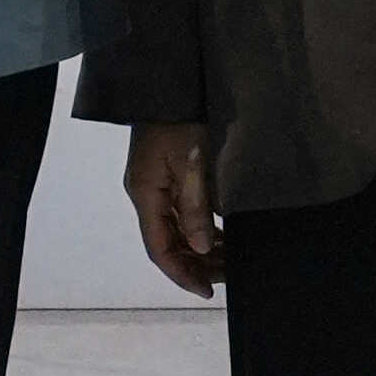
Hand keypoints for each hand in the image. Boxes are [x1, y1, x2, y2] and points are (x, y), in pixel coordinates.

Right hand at [123, 117, 220, 296]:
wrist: (169, 84)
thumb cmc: (181, 122)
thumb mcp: (192, 163)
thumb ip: (195, 206)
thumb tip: (200, 247)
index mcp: (145, 194)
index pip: (159, 248)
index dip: (182, 273)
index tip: (208, 291)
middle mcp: (146, 194)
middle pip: (167, 243)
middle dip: (195, 264)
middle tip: (228, 276)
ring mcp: (154, 186)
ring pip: (175, 231)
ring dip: (199, 249)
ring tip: (229, 260)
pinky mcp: (166, 176)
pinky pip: (180, 214)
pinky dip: (200, 230)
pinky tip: (221, 236)